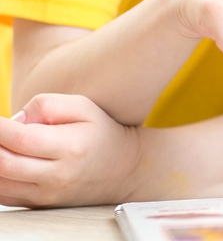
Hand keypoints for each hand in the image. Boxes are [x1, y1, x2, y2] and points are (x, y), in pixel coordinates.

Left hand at [0, 93, 141, 206]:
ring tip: (5, 145)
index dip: (0, 128)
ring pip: (0, 183)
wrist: (122, 169)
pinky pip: (4, 196)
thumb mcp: (83, 106)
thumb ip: (48, 105)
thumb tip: (15, 121)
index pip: (22, 138)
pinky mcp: (38, 205)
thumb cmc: (101, 132)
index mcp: (70, 147)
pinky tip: (8, 160)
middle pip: (5, 163)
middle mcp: (57, 176)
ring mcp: (47, 195)